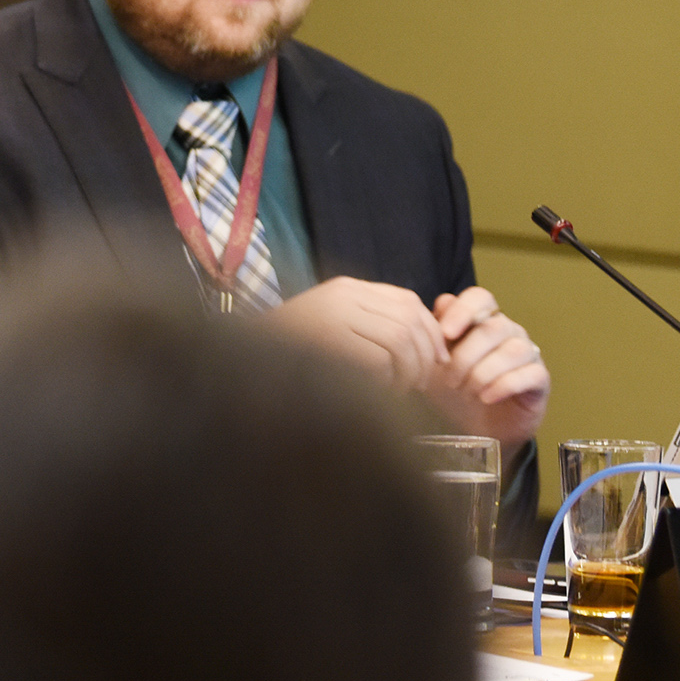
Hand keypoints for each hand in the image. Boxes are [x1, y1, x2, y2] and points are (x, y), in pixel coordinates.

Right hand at [265, 277, 445, 391]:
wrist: (243, 356)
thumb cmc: (290, 348)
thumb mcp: (331, 322)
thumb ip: (368, 322)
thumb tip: (423, 342)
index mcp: (347, 289)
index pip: (408, 301)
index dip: (430, 331)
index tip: (436, 358)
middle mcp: (344, 296)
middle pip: (409, 321)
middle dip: (424, 356)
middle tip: (421, 382)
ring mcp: (335, 316)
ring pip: (399, 341)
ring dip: (408, 371)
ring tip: (400, 390)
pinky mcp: (328, 341)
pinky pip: (377, 360)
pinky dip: (387, 380)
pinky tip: (379, 391)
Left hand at [428, 287, 549, 447]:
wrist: (474, 428)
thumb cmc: (454, 392)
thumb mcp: (434, 362)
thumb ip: (435, 332)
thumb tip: (442, 302)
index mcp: (482, 322)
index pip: (480, 297)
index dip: (463, 310)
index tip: (445, 333)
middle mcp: (508, 332)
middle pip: (493, 327)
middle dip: (466, 355)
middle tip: (449, 379)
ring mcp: (528, 354)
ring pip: (513, 349)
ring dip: (484, 372)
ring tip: (467, 391)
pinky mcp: (540, 380)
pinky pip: (531, 374)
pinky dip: (504, 386)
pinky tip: (487, 397)